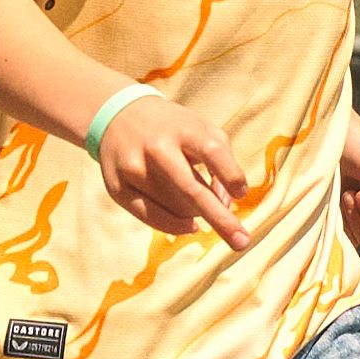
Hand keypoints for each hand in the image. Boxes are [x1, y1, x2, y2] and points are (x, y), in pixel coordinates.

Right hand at [92, 86, 255, 245]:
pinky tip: (189, 225)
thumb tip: (226, 204)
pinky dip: (175, 225)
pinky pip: (152, 218)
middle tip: (242, 242)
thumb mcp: (202, 130)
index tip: (241, 193)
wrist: (118, 116)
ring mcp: (134, 168)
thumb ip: (223, 161)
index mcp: (183, 128)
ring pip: (175, 208)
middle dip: (219, 219)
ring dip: (196, 214)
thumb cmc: (173, 128)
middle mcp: (156, 147)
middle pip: (191, 189)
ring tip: (198, 204)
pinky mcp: (118, 187)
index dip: (230, 175)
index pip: (212, 152)